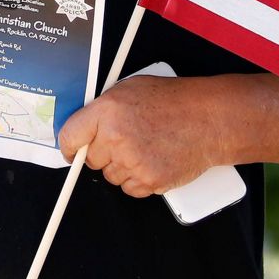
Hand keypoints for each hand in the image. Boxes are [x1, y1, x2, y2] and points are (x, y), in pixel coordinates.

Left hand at [58, 76, 225, 198]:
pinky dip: (139, 180)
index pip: (69, 136)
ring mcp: (131, 161)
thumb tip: (86, 126)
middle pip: (90, 159)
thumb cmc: (175, 100)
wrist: (208, 119)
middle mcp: (115, 136)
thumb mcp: (131, 88)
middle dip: (103, 153)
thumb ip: (104, 108)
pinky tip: (153, 160)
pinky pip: (130, 189)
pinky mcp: (148, 180)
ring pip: (111, 176)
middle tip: (124, 141)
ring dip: (123, 167)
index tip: (71, 150)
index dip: (69, 146)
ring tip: (145, 147)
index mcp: (107, 110)